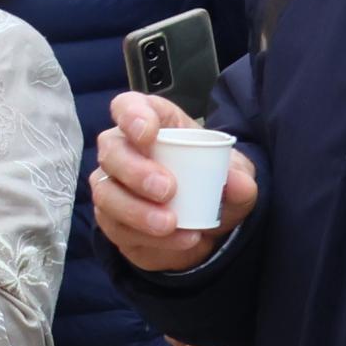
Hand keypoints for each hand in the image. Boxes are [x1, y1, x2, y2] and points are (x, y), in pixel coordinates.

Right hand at [89, 89, 252, 273]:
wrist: (207, 223)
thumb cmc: (213, 183)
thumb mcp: (236, 177)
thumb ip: (240, 179)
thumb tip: (236, 183)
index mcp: (152, 124)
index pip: (127, 107)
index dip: (131, 116)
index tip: (148, 134)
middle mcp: (123, 151)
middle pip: (111, 151)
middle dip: (134, 170)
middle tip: (167, 190)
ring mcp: (112, 186)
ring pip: (105, 193)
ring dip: (136, 210)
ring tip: (170, 223)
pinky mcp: (111, 220)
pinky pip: (116, 228)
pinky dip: (148, 237)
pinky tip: (179, 239)